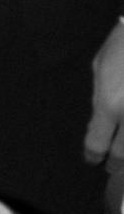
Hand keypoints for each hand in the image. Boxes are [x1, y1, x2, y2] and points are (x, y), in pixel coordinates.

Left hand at [85, 20, 123, 166]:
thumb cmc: (121, 45)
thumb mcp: (100, 66)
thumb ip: (99, 97)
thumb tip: (99, 121)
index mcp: (110, 105)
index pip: (97, 142)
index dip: (93, 154)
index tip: (92, 159)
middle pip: (122, 156)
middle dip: (116, 164)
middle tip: (112, 168)